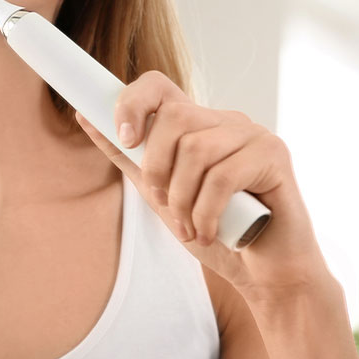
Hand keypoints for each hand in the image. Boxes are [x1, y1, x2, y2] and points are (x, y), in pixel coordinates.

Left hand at [76, 70, 329, 301]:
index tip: (125, 138)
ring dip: (182, 199)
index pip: (157, 85)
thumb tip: (84, 115)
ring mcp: (253, 134)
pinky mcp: (274, 156)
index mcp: (197, 124)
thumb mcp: (159, 193)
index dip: (132, 103)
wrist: (265, 273)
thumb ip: (128, 157)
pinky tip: (209, 232)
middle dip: (157, 168)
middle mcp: (225, 121)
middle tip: (164, 203)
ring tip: (190, 227)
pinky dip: (206, 212)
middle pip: (174, 117)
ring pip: (195, 149)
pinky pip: (223, 176)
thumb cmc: (216, 231)